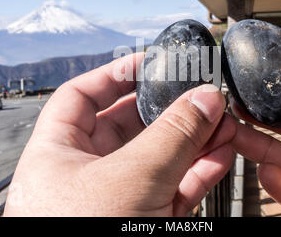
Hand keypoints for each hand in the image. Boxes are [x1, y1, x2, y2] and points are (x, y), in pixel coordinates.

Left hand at [4, 53, 235, 215]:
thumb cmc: (80, 236)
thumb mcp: (129, 179)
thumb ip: (171, 136)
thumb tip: (203, 99)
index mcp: (59, 153)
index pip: (82, 96)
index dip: (114, 74)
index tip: (148, 62)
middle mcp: (86, 172)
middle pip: (131, 124)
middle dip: (169, 108)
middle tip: (200, 93)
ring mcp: (119, 197)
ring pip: (159, 155)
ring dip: (193, 137)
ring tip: (221, 119)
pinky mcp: (146, 218)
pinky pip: (175, 185)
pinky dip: (199, 168)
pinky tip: (220, 151)